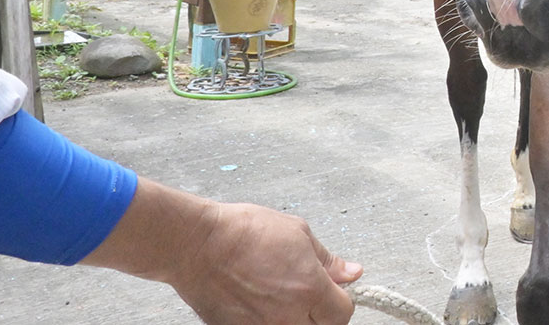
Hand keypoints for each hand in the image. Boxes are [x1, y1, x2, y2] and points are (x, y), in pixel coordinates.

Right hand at [171, 201, 362, 324]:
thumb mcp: (297, 233)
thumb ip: (327, 260)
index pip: (344, 313)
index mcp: (310, 288)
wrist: (196, 245)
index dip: (341, 301)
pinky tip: (263, 304)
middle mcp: (289, 316)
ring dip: (297, 320)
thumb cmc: (243, 233)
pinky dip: (271, 322)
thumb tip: (351, 272)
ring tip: (283, 299)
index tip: (333, 292)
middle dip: (322, 315)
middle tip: (311, 298)